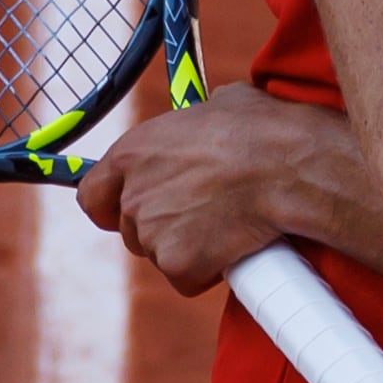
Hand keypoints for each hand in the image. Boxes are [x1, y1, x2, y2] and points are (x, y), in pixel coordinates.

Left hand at [77, 83, 327, 296]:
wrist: (291, 169)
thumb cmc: (264, 130)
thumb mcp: (222, 105)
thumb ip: (196, 121)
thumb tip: (209, 115)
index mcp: (133, 152)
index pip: (91, 195)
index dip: (111, 205)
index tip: (128, 209)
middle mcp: (134, 196)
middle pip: (133, 230)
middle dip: (165, 227)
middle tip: (204, 214)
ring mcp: (153, 234)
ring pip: (163, 254)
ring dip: (190, 248)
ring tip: (229, 224)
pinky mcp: (179, 265)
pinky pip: (188, 277)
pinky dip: (209, 271)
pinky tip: (235, 246)